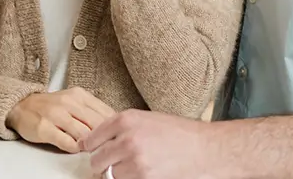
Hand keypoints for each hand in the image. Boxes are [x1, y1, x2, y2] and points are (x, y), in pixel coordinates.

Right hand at [6, 88, 115, 152]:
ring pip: (84, 134)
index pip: (105, 112)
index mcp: (79, 95)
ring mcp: (55, 114)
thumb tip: (115, 126)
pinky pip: (67, 143)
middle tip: (108, 148)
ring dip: (90, 145)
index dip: (114, 128)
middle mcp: (68, 102)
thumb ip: (92, 111)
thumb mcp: (74, 101)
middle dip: (104, 139)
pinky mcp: (44, 128)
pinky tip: (76, 149)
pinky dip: (75, 148)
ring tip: (93, 150)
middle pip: (97, 124)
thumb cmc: (51, 107)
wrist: (20, 105)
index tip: (117, 137)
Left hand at [80, 109, 218, 178]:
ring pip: (109, 175)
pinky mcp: (144, 178)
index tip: (86, 151)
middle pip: (96, 160)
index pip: (92, 138)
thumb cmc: (179, 133)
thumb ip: (122, 127)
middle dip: (100, 164)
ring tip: (129, 168)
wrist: (206, 149)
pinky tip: (138, 173)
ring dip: (114, 174)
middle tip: (107, 164)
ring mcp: (135, 161)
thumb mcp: (146, 119)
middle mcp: (126, 139)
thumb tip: (99, 139)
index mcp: (125, 120)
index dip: (88, 146)